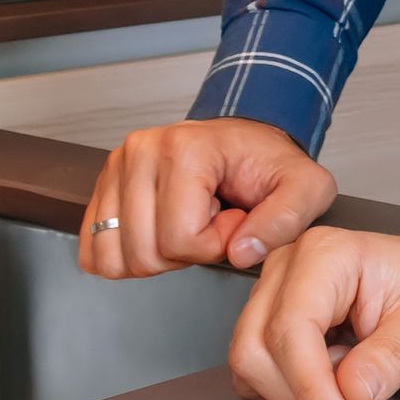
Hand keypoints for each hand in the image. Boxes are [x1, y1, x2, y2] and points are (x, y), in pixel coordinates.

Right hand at [79, 118, 335, 280]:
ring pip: (116, 256)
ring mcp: (116, 167)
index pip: (181, 239)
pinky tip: (161, 230)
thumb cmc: (270, 164)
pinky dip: (129, 255)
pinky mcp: (104, 186)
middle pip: (144, 252)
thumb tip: (241, 252)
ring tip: (188, 222)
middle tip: (211, 221)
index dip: (215, 245)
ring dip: (158, 254)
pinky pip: (93, 249)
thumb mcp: (306, 188)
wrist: (246, 142)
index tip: (235, 218)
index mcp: (185, 149)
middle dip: (186, 252)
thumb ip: (285, 220)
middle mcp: (141, 151)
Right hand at [227, 185, 399, 399]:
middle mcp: (287, 266)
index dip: (313, 390)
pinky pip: (261, 363)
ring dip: (290, 396)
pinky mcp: (274, 314)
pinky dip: (289, 388)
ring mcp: (274, 290)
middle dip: (296, 397)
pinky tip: (330, 391)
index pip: (289, 335)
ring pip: (249, 360)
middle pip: (256, 351)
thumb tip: (353, 392)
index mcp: (322, 256)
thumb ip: (389, 356)